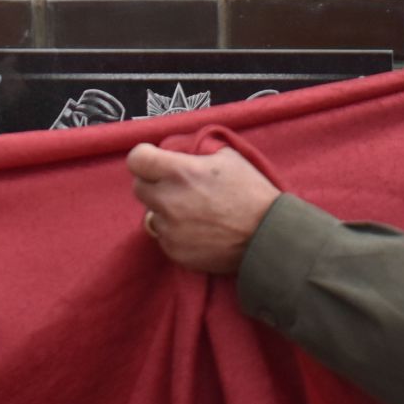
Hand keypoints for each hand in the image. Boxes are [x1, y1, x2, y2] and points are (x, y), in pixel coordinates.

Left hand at [127, 143, 280, 274]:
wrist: (267, 237)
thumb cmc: (251, 192)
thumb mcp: (227, 156)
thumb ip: (195, 152)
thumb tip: (177, 151)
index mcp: (178, 172)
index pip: (136, 159)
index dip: (145, 158)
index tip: (154, 161)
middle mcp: (168, 201)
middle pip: (138, 187)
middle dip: (153, 183)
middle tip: (176, 186)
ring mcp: (170, 230)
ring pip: (151, 214)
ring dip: (165, 210)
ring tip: (192, 211)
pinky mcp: (175, 252)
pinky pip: (164, 237)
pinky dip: (175, 233)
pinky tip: (198, 230)